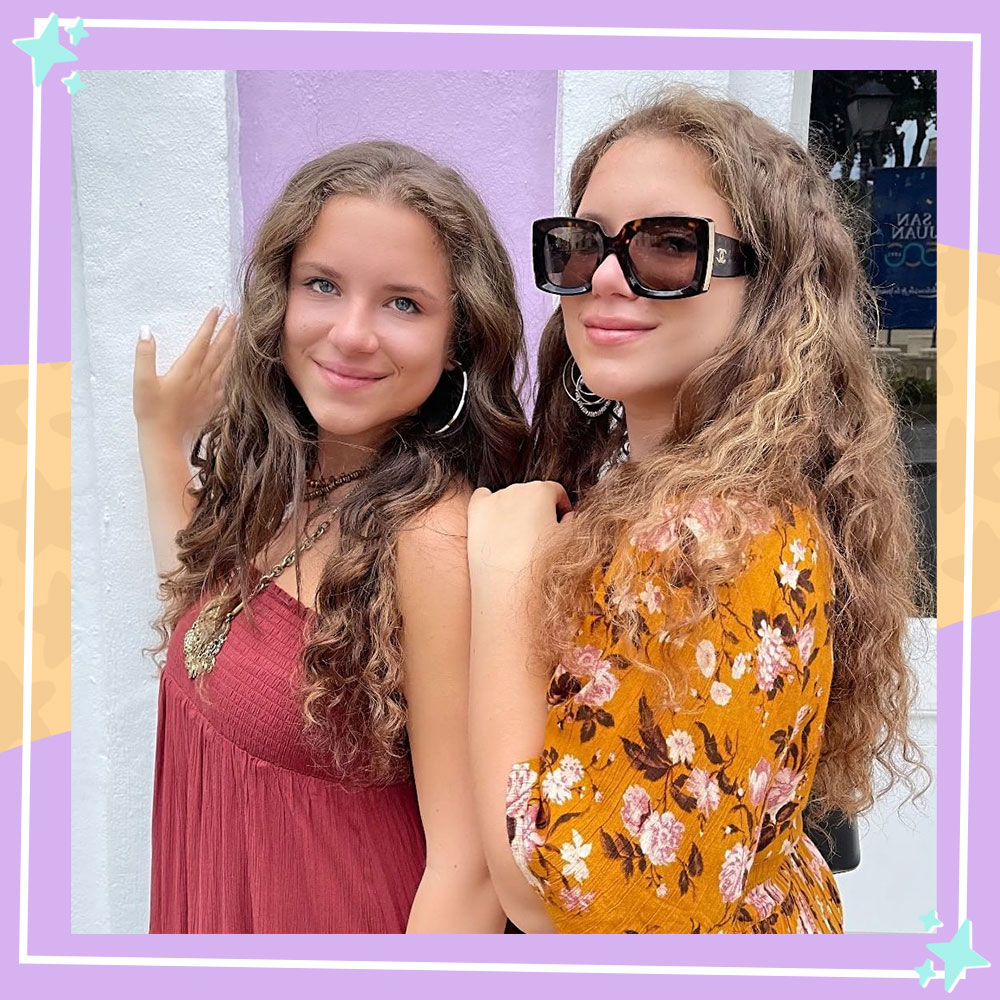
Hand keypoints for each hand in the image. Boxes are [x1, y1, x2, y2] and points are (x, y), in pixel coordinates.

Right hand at [133, 306, 235, 445]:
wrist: (165, 440)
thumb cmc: (151, 412)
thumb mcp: (142, 381)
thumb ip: (144, 354)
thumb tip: (146, 331)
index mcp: (186, 370)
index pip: (201, 341)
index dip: (210, 324)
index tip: (218, 309)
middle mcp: (202, 378)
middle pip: (219, 350)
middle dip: (228, 331)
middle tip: (237, 315)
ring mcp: (210, 391)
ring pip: (227, 364)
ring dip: (234, 347)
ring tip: (242, 334)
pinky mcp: (214, 403)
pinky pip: (228, 381)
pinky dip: (235, 369)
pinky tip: (239, 365)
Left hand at [467, 481, 573, 584]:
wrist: (510, 587)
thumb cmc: (541, 565)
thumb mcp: (570, 540)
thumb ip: (572, 520)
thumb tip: (566, 516)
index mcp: (542, 491)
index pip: (555, 491)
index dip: (560, 507)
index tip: (559, 521)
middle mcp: (517, 489)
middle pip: (531, 493)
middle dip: (536, 509)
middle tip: (538, 535)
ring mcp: (493, 499)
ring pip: (508, 498)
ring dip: (514, 511)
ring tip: (516, 539)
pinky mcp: (476, 511)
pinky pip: (483, 497)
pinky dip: (489, 506)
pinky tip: (495, 523)